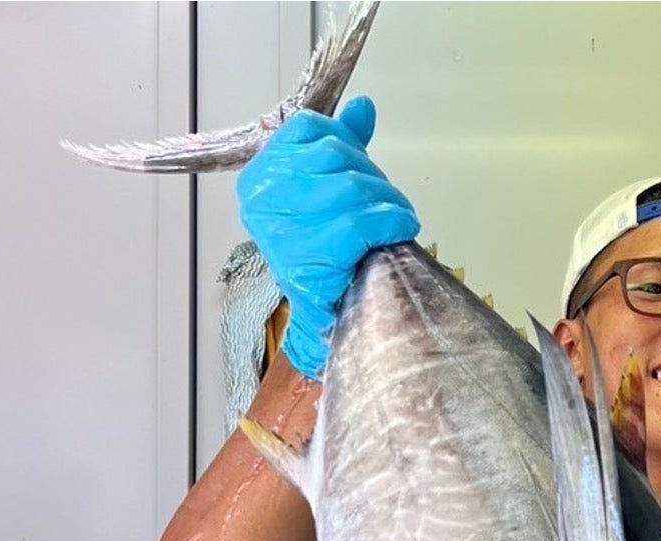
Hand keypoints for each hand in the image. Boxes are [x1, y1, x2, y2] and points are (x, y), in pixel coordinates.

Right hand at [237, 97, 419, 379]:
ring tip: (399, 217)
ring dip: (389, 201)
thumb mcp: (326, 189)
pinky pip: (361, 222)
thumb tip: (363, 108)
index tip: (361, 170)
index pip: (308, 129)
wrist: (326, 313)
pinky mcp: (309, 257)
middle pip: (334, 156)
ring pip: (352, 187)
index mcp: (259, 175)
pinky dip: (391, 221)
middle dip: (373, 177)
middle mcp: (262, 198)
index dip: (347, 143)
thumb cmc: (326, 249)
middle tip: (389, 202)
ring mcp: (281, 229)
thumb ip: (340, 145)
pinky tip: (401, 229)